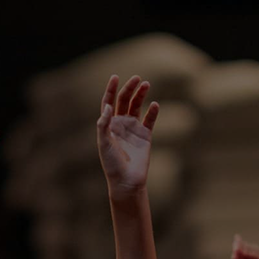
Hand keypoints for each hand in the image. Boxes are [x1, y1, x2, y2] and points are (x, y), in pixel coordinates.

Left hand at [97, 74, 159, 199]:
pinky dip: (152, 112)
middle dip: (129, 88)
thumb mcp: (104, 143)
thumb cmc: (112, 164)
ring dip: (141, 95)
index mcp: (108, 125)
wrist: (126, 181)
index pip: (109, 102)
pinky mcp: (145, 136)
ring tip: (146, 84)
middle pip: (125, 101)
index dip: (111, 89)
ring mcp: (133, 129)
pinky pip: (149, 120)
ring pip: (137, 106)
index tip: (115, 77)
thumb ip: (104, 124)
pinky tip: (154, 105)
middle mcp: (120, 124)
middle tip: (137, 79)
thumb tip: (107, 106)